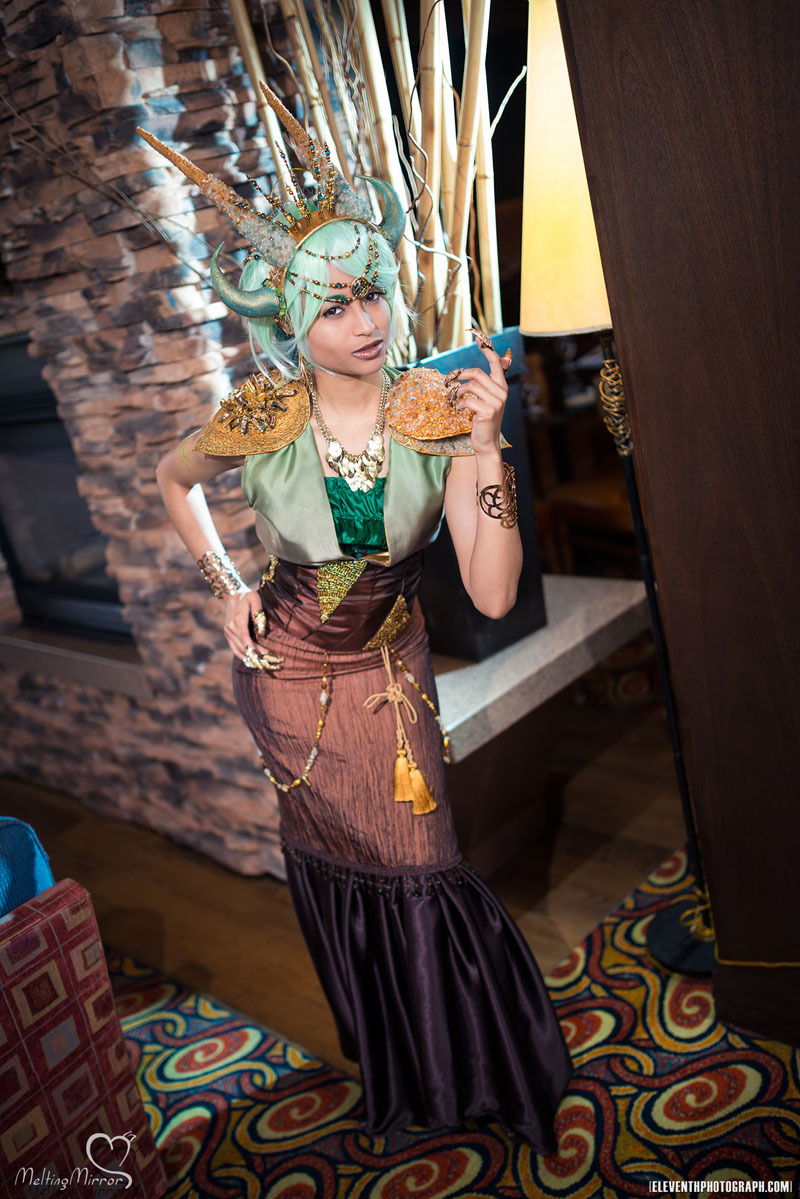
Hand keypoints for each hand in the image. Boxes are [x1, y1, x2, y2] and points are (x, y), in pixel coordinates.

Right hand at [222, 589, 261, 659]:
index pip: (245, 638)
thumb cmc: (246, 596)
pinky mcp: (227, 634)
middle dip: (255, 654)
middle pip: (243, 646)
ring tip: (261, 663)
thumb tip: (262, 631)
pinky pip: (234, 649)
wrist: (231, 595)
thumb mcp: (254, 598)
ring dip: (249, 657)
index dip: (255, 647)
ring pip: (238, 650)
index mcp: (238, 619)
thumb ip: (258, 613)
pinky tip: (250, 660)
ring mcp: (227, 632)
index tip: (266, 652)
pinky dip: (241, 656)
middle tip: (269, 659)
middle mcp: (230, 628)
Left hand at [449, 333, 511, 455]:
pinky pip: (468, 400)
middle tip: (452, 380)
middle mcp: (502, 393)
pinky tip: (460, 408)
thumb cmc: (484, 420)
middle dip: (462, 375)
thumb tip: (493, 363)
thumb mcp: (488, 400)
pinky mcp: (487, 411)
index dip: (487, 351)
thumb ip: (487, 384)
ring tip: (456, 398)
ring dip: (459, 391)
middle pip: (478, 374)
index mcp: (502, 387)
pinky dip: (460, 403)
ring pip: (471, 386)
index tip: (478, 340)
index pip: (496, 364)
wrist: (487, 442)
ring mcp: (496, 402)